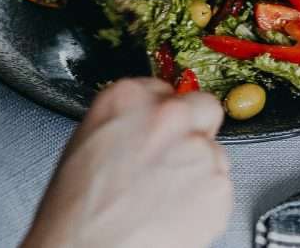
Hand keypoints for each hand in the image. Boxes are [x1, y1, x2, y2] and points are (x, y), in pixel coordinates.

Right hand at [22, 78, 231, 247]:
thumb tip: (146, 123)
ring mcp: (197, 151)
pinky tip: (174, 211)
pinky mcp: (218, 188)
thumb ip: (128, 119)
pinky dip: (204, 200)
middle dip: (195, 127)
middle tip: (177, 155)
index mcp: (128, 98)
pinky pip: (221, 186)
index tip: (161, 128)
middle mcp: (168, 117)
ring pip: (214, 150)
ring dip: (199, 168)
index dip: (164, 111)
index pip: (164, 88)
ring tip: (166, 195)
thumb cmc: (78, 205)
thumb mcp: (90, 139)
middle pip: (203, 106)